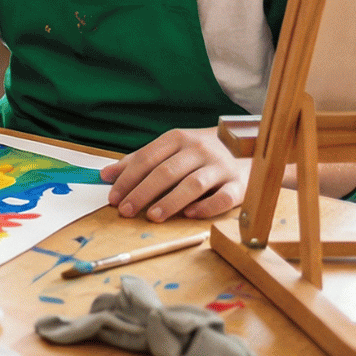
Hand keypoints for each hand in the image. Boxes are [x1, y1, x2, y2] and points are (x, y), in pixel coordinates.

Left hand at [102, 127, 248, 220]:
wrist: (250, 147)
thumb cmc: (200, 152)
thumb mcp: (169, 149)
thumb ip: (138, 161)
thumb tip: (105, 175)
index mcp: (177, 139)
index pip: (146, 159)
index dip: (127, 179)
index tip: (113, 198)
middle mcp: (198, 150)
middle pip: (166, 172)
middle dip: (142, 192)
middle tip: (126, 211)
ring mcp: (221, 167)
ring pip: (193, 184)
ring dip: (170, 201)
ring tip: (152, 216)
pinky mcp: (240, 184)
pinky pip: (224, 197)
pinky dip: (206, 207)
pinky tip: (190, 215)